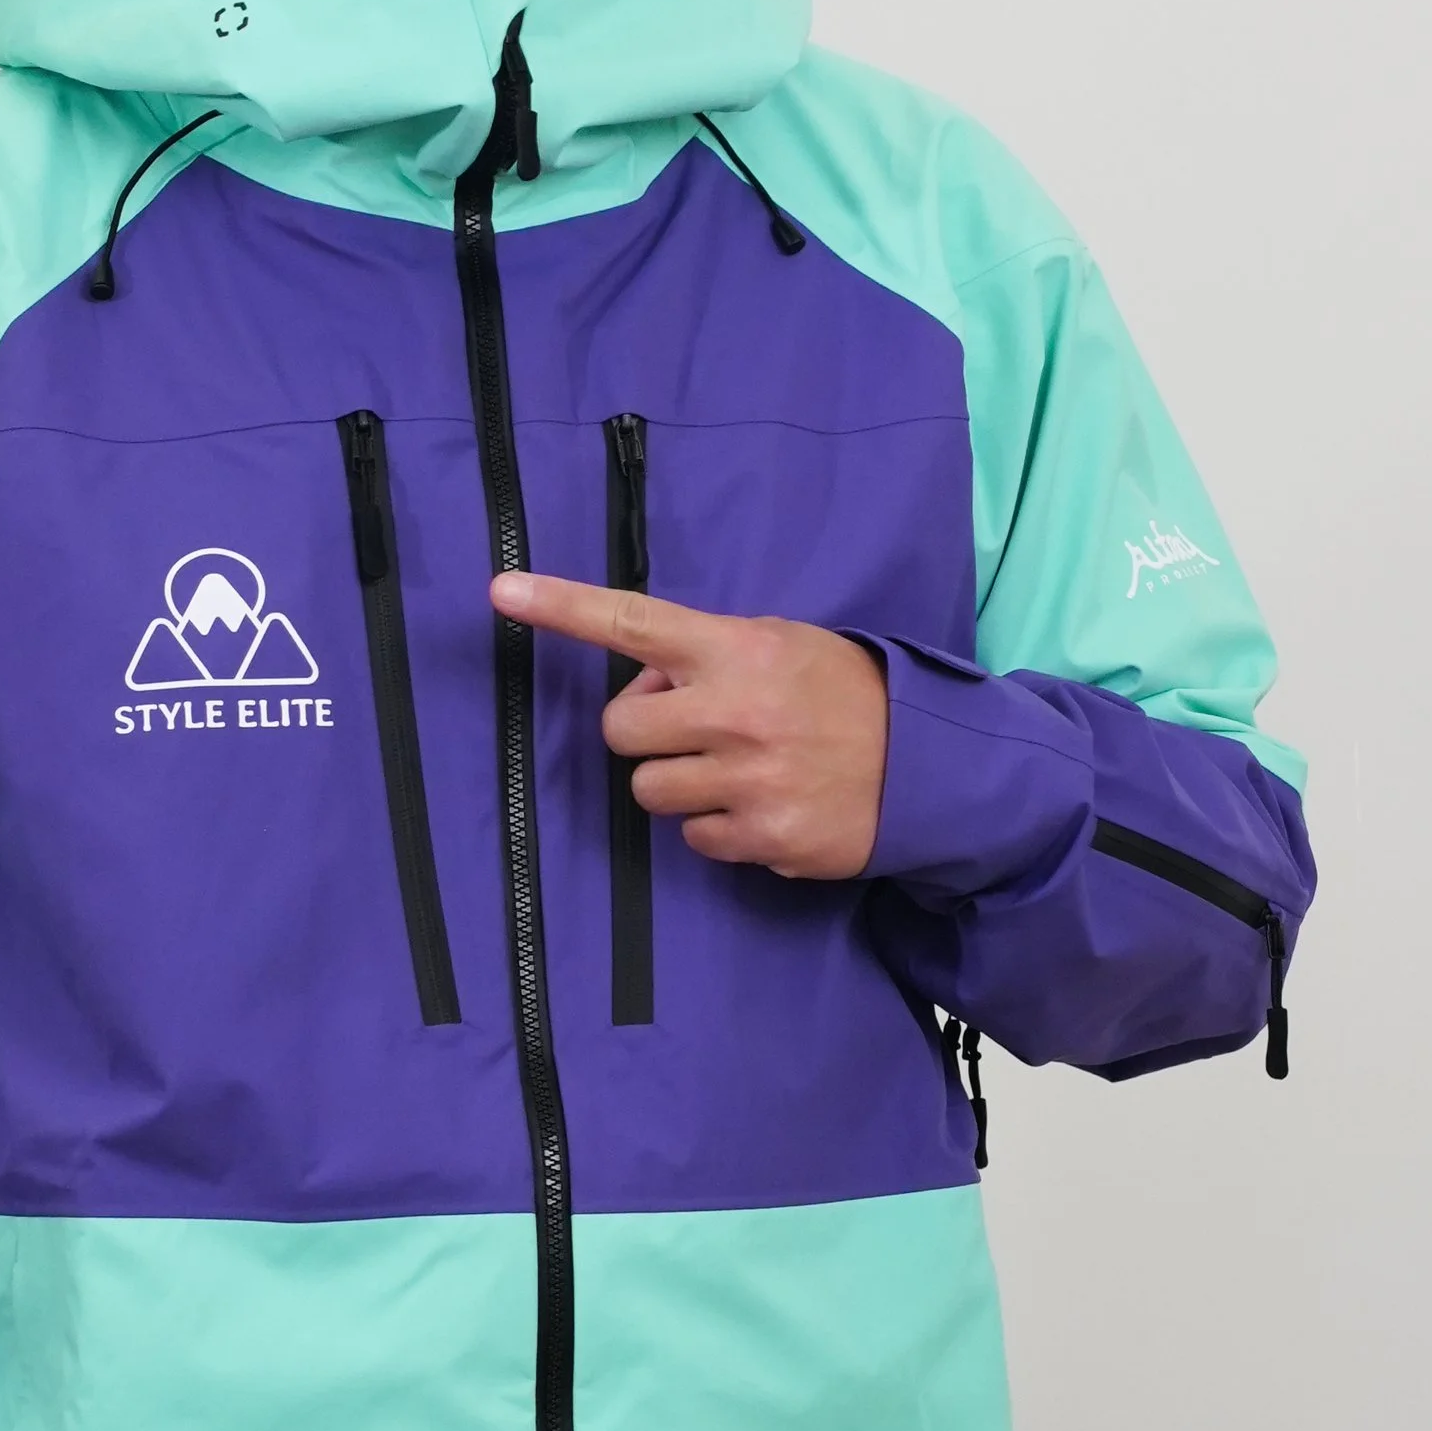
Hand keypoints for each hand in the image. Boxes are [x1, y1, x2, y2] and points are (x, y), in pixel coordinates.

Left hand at [490, 574, 888, 878]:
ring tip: (739, 769)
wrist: (929, 764)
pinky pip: (695, 840)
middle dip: (644, 734)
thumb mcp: (781, 645)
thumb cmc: (842, 693)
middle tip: (695, 728)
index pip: (633, 621)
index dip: (561, 607)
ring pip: (651, 793)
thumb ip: (710, 655)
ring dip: (682, 784)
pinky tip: (765, 804)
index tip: (502, 590)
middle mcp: (733, 711)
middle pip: (620, 733)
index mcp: (734, 649)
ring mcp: (747, 779)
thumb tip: (644, 689)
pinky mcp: (763, 837)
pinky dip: (720, 828)